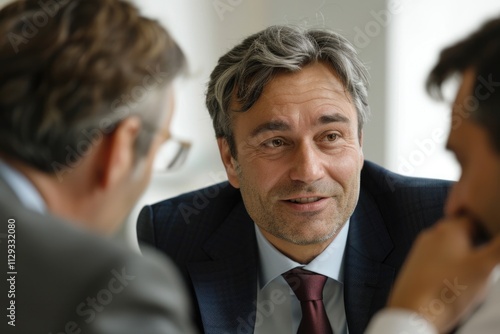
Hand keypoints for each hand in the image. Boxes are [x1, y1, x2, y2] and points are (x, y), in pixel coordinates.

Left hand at [387, 217, 499, 332]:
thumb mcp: (484, 266)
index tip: (493, 245)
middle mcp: (432, 234)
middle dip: (477, 245)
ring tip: (470, 278)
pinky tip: (454, 284)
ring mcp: (420, 249)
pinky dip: (449, 269)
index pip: (475, 218)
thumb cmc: (447, 288)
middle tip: (485, 265)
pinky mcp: (414, 265)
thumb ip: (499, 248)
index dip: (489, 229)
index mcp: (449, 228)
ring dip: (463, 258)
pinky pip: (438, 261)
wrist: (413, 311)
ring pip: (450, 248)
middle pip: (462, 233)